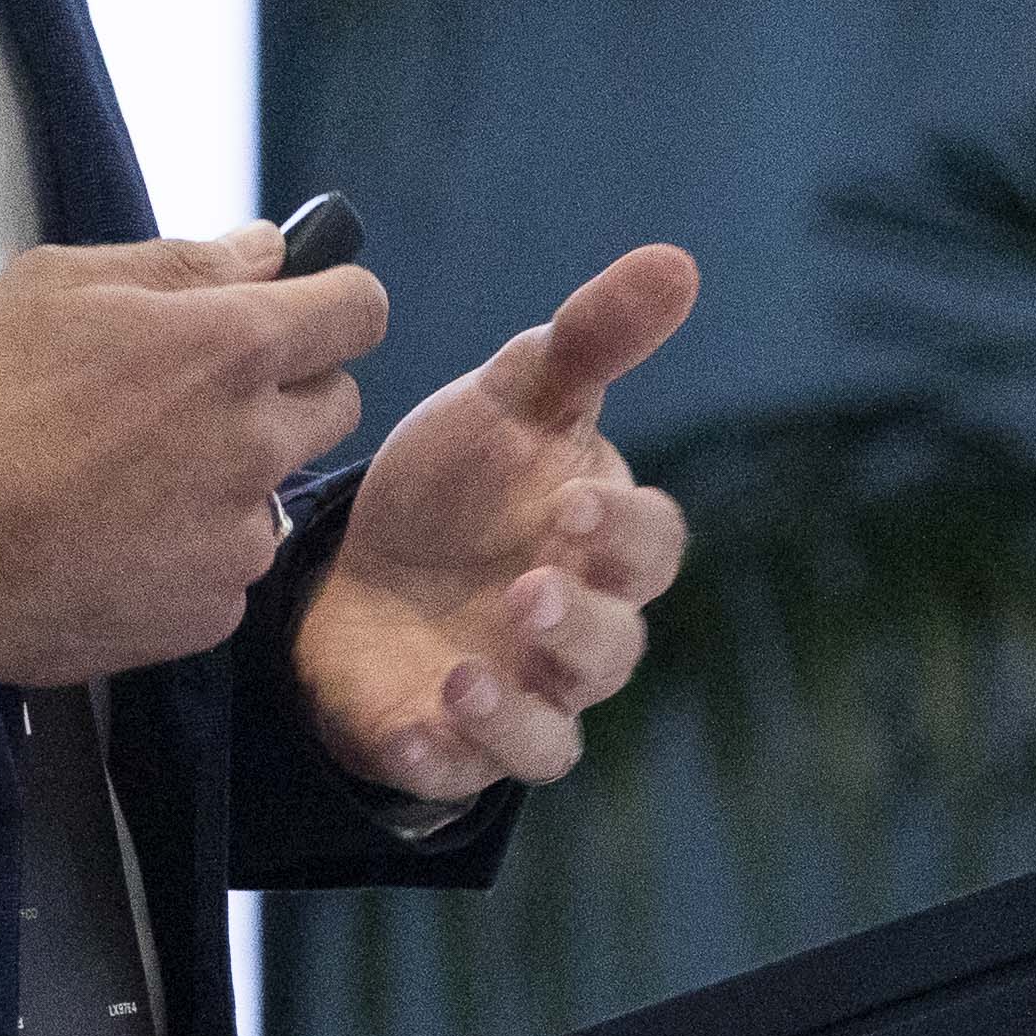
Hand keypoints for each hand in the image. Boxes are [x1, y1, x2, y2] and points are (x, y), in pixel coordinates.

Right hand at [0, 227, 394, 691]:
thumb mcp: (55, 284)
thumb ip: (180, 262)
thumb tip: (269, 250)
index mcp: (231, 346)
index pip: (359, 309)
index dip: (328, 303)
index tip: (287, 312)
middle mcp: (257, 443)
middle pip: (336, 402)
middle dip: (282, 389)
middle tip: (188, 397)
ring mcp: (237, 538)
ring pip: (275, 491)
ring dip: (229, 478)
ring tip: (127, 482)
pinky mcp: (208, 614)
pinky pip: (227, 567)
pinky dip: (189, 554)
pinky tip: (112, 543)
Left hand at [295, 245, 697, 806]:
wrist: (357, 561)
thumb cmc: (461, 480)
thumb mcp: (511, 398)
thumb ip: (591, 339)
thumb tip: (678, 260)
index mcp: (599, 543)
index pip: (651, 548)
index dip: (622, 534)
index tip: (571, 506)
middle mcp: (572, 632)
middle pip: (614, 651)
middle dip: (577, 627)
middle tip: (528, 591)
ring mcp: (514, 696)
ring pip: (552, 736)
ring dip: (516, 713)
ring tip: (464, 671)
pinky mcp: (446, 744)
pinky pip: (461, 776)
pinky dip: (443, 758)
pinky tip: (413, 725)